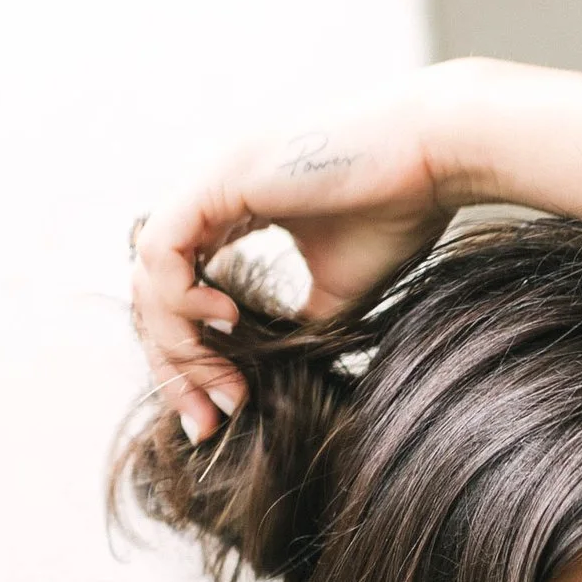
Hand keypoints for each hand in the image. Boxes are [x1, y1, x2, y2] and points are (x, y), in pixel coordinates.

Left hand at [130, 68, 477, 440]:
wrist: (433, 159)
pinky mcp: (216, 177)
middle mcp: (210, 192)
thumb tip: (265, 377)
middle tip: (206, 422)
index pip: (178, 291)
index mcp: (232, 210)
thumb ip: (288, 326)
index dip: (189, 358)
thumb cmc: (399, 214)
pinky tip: (224, 322)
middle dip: (176, 366)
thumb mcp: (335, 293)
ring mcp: (208, 179)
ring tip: (226, 385)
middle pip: (153, 290)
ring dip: (178, 344)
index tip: (218, 414)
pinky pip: (161, 249)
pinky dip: (179, 297)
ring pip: (148, 274)